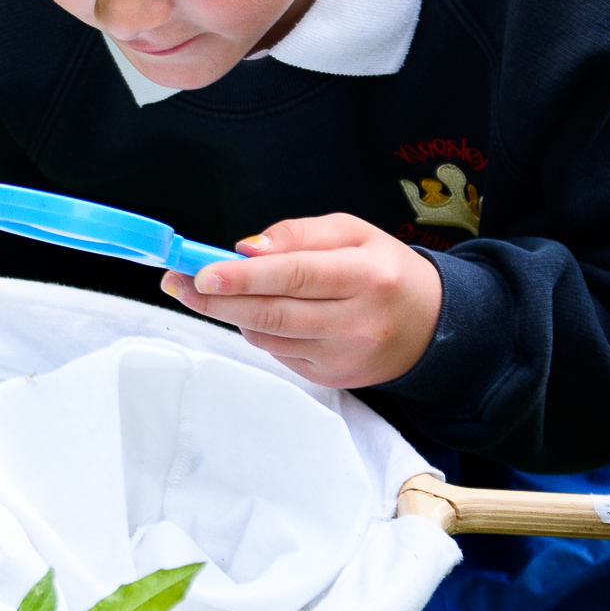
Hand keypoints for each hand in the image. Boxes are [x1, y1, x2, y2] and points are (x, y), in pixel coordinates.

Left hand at [160, 212, 442, 390]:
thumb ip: (299, 234)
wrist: (431, 326)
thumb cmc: (386, 269)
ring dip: (231, 315)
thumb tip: (246, 249)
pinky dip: (259, 331)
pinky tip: (257, 313)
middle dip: (217, 300)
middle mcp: (358, 321)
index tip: (201, 273)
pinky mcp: (333, 378)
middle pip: (274, 312)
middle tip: (178, 284)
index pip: (295, 275)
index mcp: (367, 275)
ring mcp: (344, 356)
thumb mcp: (354, 232)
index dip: (244, 276)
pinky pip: (279, 352)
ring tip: (206, 293)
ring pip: (269, 336)